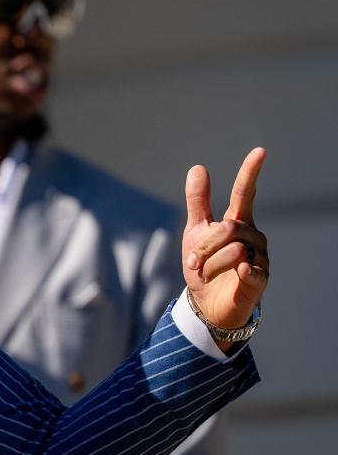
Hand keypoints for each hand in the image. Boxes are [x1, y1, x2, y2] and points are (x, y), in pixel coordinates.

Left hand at [182, 148, 268, 350]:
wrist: (206, 304)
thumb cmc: (204, 266)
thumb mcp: (196, 232)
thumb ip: (198, 202)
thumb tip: (198, 167)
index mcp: (238, 222)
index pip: (245, 193)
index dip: (250, 172)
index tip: (260, 151)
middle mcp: (254, 236)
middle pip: (228, 228)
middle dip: (204, 246)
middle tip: (194, 262)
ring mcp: (260, 256)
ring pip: (232, 249)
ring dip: (210, 264)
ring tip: (206, 274)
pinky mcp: (260, 278)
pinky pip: (248, 267)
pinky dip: (235, 270)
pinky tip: (236, 273)